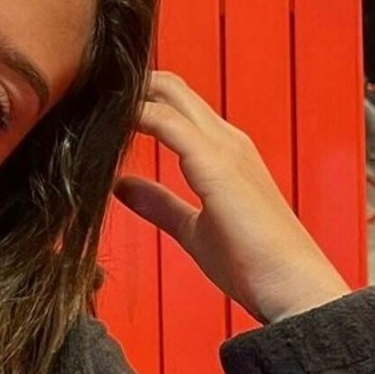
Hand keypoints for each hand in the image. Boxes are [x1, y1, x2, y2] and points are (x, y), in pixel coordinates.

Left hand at [112, 71, 350, 325]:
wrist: (290, 287)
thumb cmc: (253, 265)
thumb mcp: (193, 230)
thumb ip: (159, 204)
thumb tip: (121, 186)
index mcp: (224, 152)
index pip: (176, 105)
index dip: (138, 100)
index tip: (97, 107)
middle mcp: (226, 140)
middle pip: (172, 88)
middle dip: (128, 86)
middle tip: (83, 94)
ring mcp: (224, 147)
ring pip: (169, 95)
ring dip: (128, 95)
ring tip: (87, 98)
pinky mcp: (216, 163)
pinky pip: (166, 122)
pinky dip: (134, 115)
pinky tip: (107, 122)